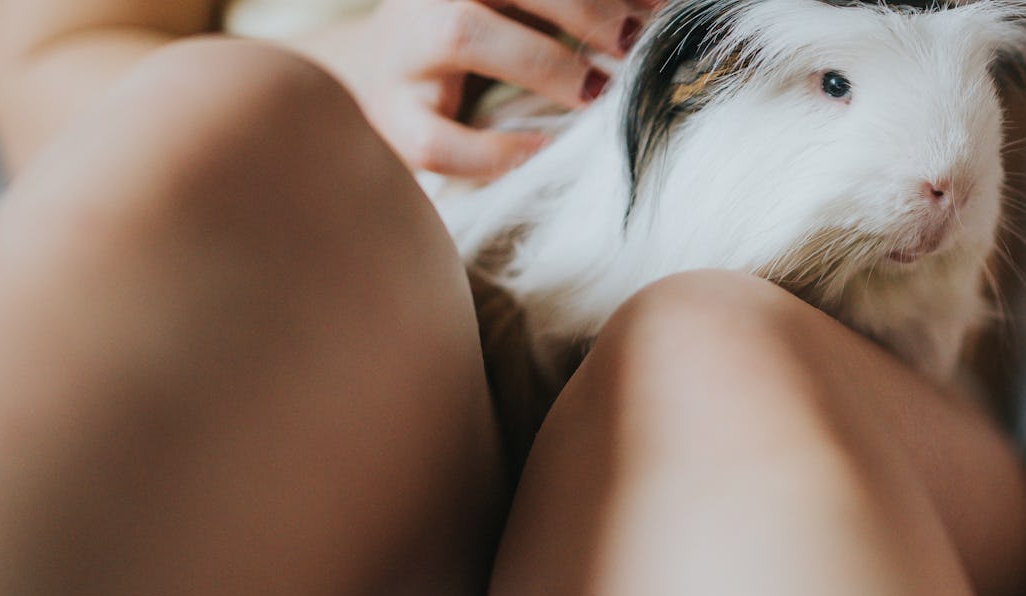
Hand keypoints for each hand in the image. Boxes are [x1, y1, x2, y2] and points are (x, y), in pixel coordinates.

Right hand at [295, 0, 651, 178]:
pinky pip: (439, 139)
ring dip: (544, 61)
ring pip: (463, 34)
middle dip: (581, 7)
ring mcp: (403, 54)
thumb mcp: (514, 8)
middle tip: (633, 43)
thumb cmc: (469, 32)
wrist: (368, 72)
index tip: (656, 6)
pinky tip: (543, 149)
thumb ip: (567, 10)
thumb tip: (658, 10)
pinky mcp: (393, 120)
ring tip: (598, 90)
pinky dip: (496, 151)